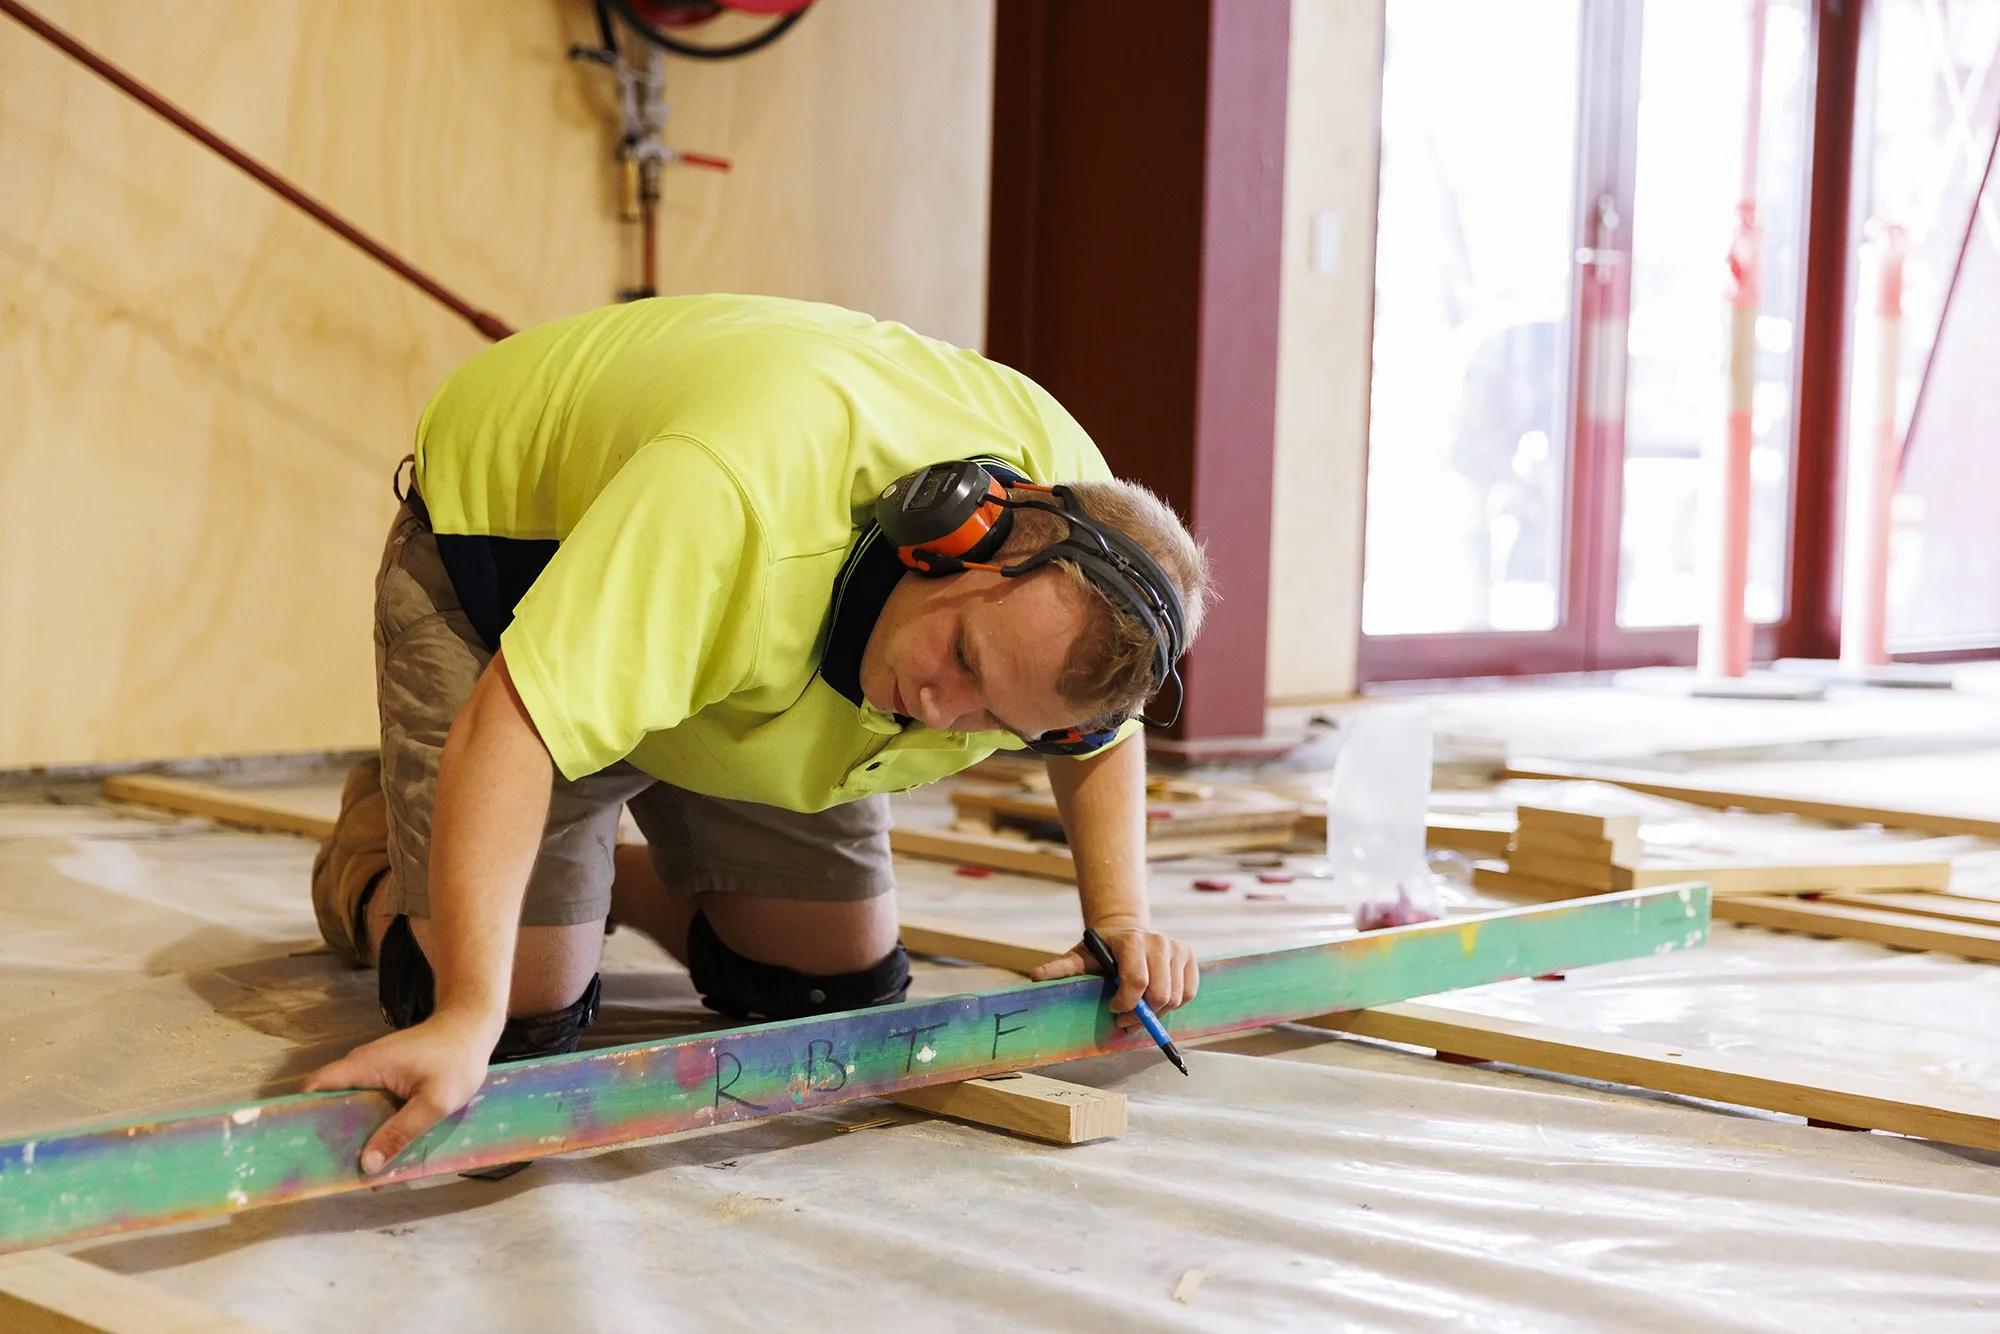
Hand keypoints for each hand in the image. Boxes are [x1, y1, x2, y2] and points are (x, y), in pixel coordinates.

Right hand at [302, 1007, 502, 1173]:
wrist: (473, 1026)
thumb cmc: (457, 1059)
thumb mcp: (435, 1102)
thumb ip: (401, 1132)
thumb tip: (367, 1164)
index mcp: (363, 1067)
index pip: (315, 1088)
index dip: (303, 1115)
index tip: (304, 1148)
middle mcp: (362, 1068)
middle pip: (332, 1104)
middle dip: (332, 1136)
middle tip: (335, 1170)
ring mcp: (375, 1072)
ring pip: (354, 1108)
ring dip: (355, 1135)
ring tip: (358, 1170)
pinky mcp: (389, 1078)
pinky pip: (372, 1105)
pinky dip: (374, 1126)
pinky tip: (384, 1151)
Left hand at [1029, 924, 1198, 1032]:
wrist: (1125, 933)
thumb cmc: (1100, 950)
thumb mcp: (1079, 957)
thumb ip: (1061, 968)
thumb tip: (1037, 977)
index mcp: (1131, 940)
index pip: (1137, 983)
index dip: (1125, 1005)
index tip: (1111, 1009)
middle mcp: (1158, 941)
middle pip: (1160, 995)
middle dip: (1140, 1015)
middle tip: (1123, 1020)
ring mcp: (1177, 948)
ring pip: (1175, 998)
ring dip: (1156, 1015)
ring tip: (1137, 1013)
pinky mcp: (1189, 957)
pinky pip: (1188, 993)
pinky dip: (1173, 1006)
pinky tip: (1155, 1003)